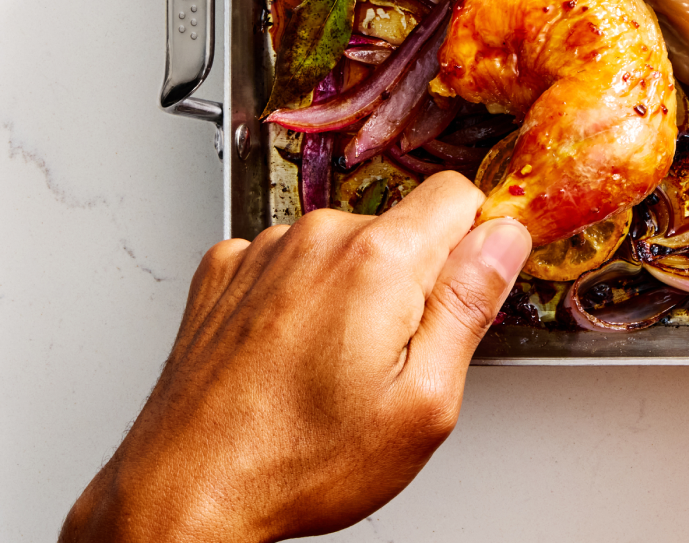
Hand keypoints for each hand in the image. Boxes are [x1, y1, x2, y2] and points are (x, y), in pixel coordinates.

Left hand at [60, 172, 530, 542]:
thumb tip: (504, 240)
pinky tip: (292, 355)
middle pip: (401, 226)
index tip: (467, 287)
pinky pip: (290, 261)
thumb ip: (471, 305)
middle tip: (392, 359)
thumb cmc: (296, 462)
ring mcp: (264, 250)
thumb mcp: (423, 402)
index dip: (477, 240)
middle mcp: (318, 238)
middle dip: (412, 280)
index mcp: (379, 261)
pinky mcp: (226, 271)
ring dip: (353, 290)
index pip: (460, 194)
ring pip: (345, 246)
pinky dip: (300, 297)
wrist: (184, 493)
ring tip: (331, 367)